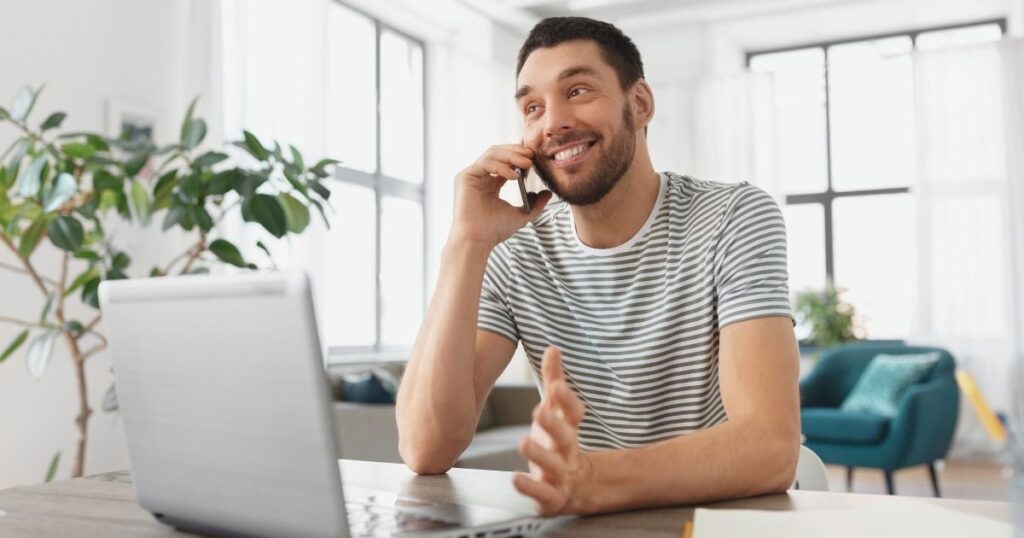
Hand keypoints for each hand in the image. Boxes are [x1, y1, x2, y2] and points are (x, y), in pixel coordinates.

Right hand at [449, 143, 552, 248]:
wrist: (477, 240)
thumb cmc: (494, 230)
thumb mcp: (521, 215)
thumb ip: (536, 205)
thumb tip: (548, 193)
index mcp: (491, 184)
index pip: (506, 162)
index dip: (520, 155)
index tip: (535, 155)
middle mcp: (481, 177)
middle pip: (499, 153)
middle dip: (516, 151)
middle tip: (532, 155)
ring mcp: (472, 176)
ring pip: (492, 154)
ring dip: (511, 156)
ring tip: (527, 163)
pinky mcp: (465, 177)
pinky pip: (485, 164)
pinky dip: (501, 167)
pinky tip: (514, 176)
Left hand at [513, 346, 593, 515]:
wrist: (578, 486)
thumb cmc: (559, 441)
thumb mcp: (557, 411)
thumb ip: (554, 381)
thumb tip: (553, 348)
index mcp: (568, 428)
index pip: (573, 412)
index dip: (566, 399)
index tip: (555, 385)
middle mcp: (567, 450)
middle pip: (565, 437)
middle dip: (553, 424)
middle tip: (539, 411)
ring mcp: (561, 474)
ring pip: (554, 465)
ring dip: (540, 454)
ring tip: (524, 443)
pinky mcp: (551, 497)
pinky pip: (543, 493)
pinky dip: (531, 487)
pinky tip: (516, 478)